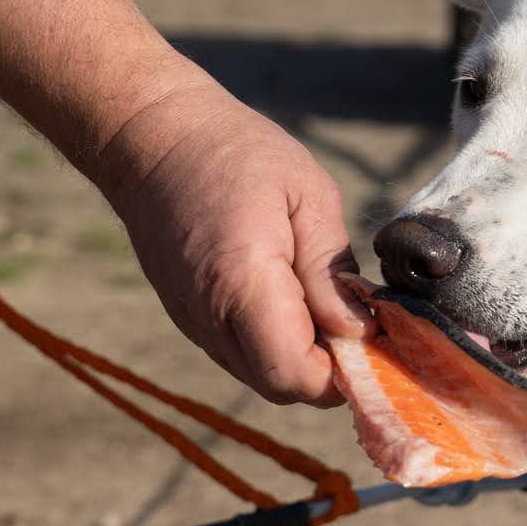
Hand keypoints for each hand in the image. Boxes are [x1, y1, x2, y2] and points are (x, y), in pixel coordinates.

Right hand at [98, 70, 367, 406]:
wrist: (151, 138)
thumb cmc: (237, 153)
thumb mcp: (307, 195)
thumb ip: (331, 270)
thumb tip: (359, 331)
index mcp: (243, 284)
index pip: (296, 373)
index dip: (343, 372)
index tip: (374, 337)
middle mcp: (210, 318)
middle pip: (281, 386)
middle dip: (328, 370)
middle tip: (357, 321)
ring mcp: (192, 322)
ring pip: (260, 376)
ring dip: (300, 358)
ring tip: (323, 304)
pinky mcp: (186, 317)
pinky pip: (239, 354)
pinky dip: (273, 344)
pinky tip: (290, 299)